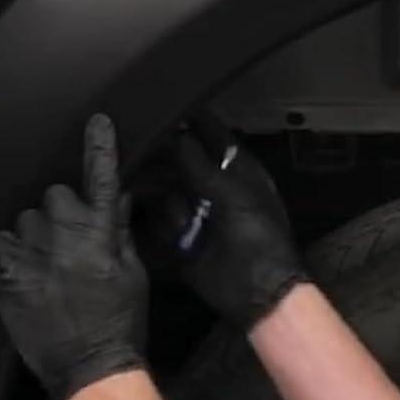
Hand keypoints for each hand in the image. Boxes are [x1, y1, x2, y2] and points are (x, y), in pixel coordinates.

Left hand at [0, 113, 148, 399]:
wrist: (90, 366)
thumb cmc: (120, 319)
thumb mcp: (133, 273)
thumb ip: (121, 232)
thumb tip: (117, 198)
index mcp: (103, 234)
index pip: (101, 179)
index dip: (99, 148)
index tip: (97, 122)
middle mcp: (65, 235)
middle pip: (53, 195)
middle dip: (62, 210)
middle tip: (70, 240)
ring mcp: (31, 253)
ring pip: (26, 218)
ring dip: (36, 233)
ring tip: (48, 263)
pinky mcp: (5, 273)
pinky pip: (1, 242)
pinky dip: (12, 251)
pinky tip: (27, 272)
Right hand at [171, 124, 305, 331]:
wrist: (258, 292)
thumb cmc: (258, 239)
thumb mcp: (233, 197)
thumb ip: (202, 166)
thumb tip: (178, 135)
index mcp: (238, 170)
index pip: (212, 134)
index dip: (190, 120)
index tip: (161, 107)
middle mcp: (214, 185)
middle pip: (180, 161)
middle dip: (164, 161)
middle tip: (140, 154)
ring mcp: (197, 210)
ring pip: (166, 189)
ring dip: (168, 201)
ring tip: (176, 216)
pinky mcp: (182, 236)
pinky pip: (161, 220)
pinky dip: (166, 226)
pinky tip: (178, 237)